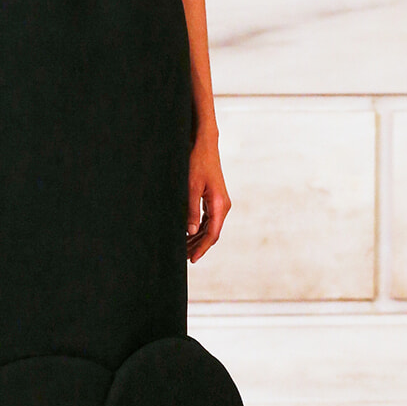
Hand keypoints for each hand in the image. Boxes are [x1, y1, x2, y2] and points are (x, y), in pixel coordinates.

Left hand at [187, 128, 230, 263]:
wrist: (205, 145)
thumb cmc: (197, 163)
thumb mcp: (191, 187)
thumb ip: (191, 210)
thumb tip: (191, 232)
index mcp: (220, 204)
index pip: (212, 233)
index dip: (202, 248)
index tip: (192, 259)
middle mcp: (223, 206)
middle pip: (212, 233)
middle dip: (198, 246)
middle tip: (183, 257)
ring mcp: (220, 203)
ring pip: (210, 227)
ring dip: (198, 239)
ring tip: (184, 249)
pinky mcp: (215, 200)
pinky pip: (208, 220)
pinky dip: (199, 229)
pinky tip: (188, 234)